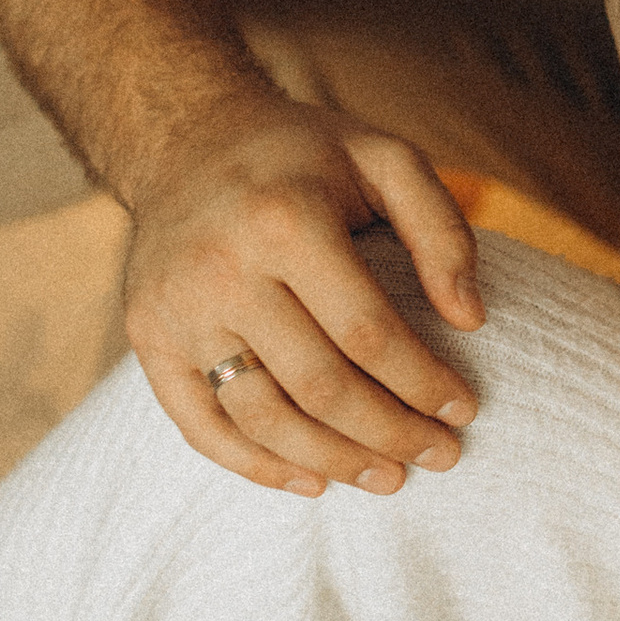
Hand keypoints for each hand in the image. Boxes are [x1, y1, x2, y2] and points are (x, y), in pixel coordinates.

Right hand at [122, 86, 485, 495]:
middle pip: (319, 386)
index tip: (464, 410)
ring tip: (386, 478)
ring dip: (332, 462)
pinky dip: (255, 466)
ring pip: (262, 418)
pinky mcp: (148, 337)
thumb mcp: (385, 158)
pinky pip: (200, 425)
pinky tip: (309, 482)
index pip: (367, 332)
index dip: (423, 383)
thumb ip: (441, 229)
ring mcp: (177, 309)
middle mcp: (222, 269)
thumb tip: (471, 319)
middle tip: (440, 457)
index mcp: (285, 220)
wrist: (183, 138)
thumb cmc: (302, 155)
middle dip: (390, 434)